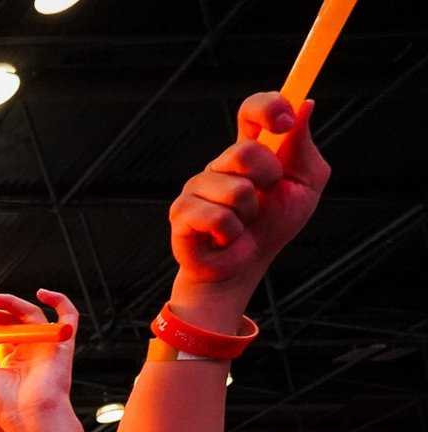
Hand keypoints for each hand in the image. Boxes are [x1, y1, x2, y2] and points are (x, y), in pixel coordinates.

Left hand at [0, 291, 79, 431]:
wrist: (29, 418)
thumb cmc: (8, 405)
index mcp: (11, 358)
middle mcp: (29, 349)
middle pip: (10, 319)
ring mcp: (45, 345)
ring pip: (30, 313)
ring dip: (9, 303)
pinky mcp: (61, 344)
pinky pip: (69, 317)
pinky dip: (60, 301)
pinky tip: (44, 294)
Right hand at [169, 92, 329, 323]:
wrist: (244, 269)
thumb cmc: (272, 227)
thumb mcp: (305, 187)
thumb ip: (304, 149)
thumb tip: (306, 106)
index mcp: (250, 152)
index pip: (252, 111)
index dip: (268, 107)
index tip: (285, 121)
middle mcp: (220, 165)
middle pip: (245, 152)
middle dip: (267, 179)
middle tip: (264, 198)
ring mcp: (197, 187)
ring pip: (236, 190)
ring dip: (249, 214)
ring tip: (242, 225)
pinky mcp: (181, 213)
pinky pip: (217, 217)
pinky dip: (230, 234)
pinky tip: (224, 239)